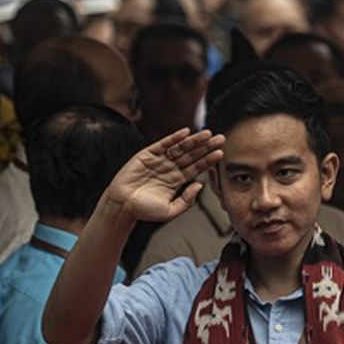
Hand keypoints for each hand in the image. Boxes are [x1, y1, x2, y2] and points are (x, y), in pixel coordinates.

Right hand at [105, 128, 224, 222]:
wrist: (122, 206)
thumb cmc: (144, 210)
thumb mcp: (170, 210)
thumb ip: (187, 201)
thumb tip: (200, 186)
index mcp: (176, 181)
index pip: (196, 168)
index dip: (208, 160)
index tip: (221, 153)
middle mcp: (170, 169)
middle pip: (192, 155)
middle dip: (206, 147)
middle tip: (221, 138)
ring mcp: (159, 161)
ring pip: (180, 148)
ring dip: (194, 140)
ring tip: (208, 134)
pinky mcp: (147, 155)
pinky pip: (163, 144)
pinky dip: (174, 137)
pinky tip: (186, 132)